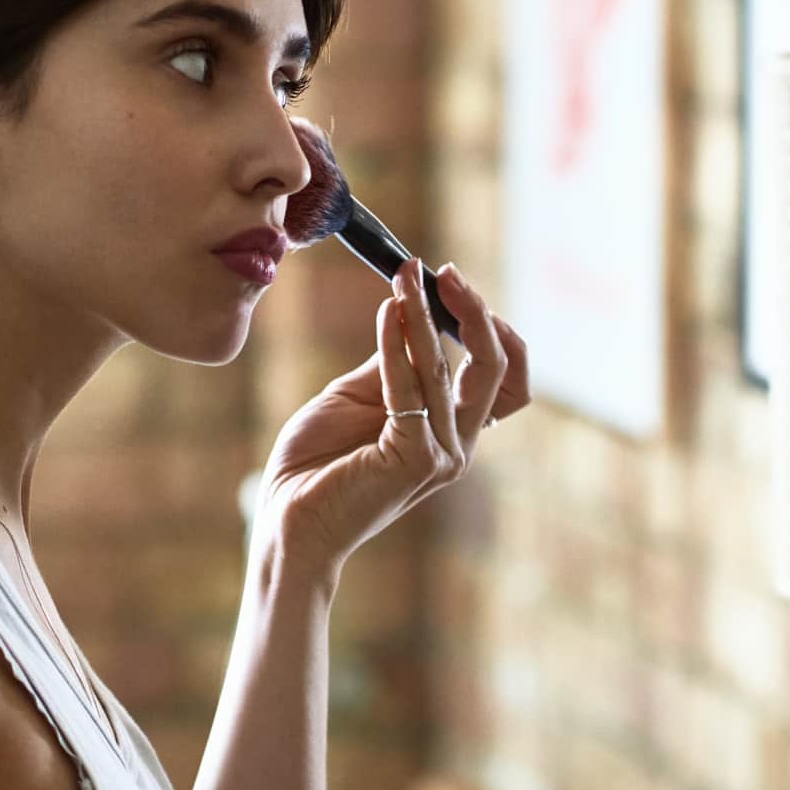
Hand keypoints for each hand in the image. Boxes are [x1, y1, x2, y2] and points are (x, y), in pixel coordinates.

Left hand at [255, 260, 530, 577]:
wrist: (286, 516)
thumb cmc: (317, 461)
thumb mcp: (359, 396)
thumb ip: (393, 363)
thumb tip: (410, 311)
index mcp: (452, 430)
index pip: (502, 375)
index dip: (487, 326)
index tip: (448, 283)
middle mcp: (458, 444)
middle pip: (497, 369)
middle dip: (474, 313)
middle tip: (443, 273)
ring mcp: (441, 456)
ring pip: (448, 370)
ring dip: (423, 315)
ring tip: (403, 277)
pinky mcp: (415, 461)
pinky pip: (411, 389)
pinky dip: (398, 345)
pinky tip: (385, 314)